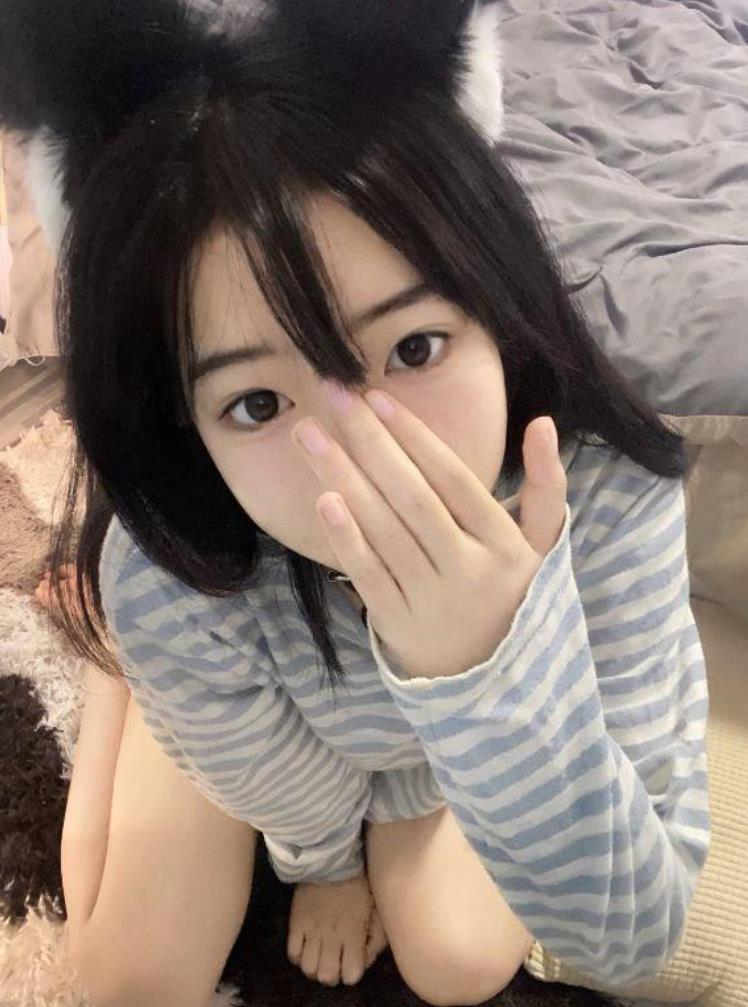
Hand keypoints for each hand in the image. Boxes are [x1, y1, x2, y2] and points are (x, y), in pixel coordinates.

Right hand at [287, 871, 387, 986]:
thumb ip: (376, 936)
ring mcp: (312, 932)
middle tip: (334, 962)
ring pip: (308, 969)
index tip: (352, 962)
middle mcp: (332, 938)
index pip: (351, 975)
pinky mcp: (296, 923)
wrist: (330, 861)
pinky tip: (305, 948)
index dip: (352, 973)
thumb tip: (367, 958)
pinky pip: (292, 953)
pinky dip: (298, 956)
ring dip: (314, 967)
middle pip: (327, 976)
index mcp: (353, 934)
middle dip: (332, 974)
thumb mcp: (375, 909)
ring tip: (318, 957)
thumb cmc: (358, 884)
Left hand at [291, 385, 566, 679]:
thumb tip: (542, 423)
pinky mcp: (397, 622)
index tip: (376, 397)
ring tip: (310, 434)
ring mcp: (431, 598)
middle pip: (412, 497)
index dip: (414, 435)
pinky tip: (323, 499)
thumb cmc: (506, 591)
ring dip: (343, 476)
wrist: (486, 676)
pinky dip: (346, 539)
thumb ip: (545, 486)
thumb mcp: (538, 545)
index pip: (452, 478)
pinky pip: (369, 575)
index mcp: (503, 543)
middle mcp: (468, 569)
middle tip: (333, 397)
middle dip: (369, 442)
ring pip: (384, 530)